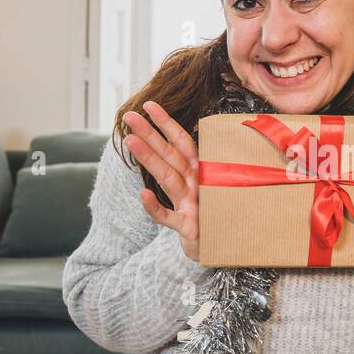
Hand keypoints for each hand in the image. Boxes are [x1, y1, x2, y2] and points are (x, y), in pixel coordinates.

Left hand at [121, 101, 199, 262]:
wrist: (224, 247)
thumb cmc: (210, 213)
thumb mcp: (203, 187)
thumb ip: (188, 166)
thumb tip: (172, 142)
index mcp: (201, 172)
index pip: (182, 142)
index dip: (166, 123)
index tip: (148, 105)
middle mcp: (198, 184)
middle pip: (171, 155)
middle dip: (150, 134)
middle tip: (129, 117)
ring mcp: (194, 205)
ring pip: (169, 179)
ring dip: (150, 159)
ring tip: (130, 141)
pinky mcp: (190, 228)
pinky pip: (169, 218)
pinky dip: (156, 208)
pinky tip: (142, 195)